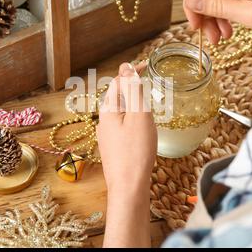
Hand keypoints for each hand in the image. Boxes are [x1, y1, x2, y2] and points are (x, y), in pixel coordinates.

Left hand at [97, 62, 156, 247]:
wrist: (128, 187)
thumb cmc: (136, 151)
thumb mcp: (138, 115)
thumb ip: (133, 90)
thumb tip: (126, 67)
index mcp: (108, 109)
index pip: (119, 81)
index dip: (132, 71)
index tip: (147, 64)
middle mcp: (103, 120)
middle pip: (117, 94)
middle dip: (131, 84)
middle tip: (147, 78)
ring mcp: (106, 135)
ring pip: (119, 109)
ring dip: (131, 99)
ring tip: (146, 98)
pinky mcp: (113, 147)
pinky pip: (121, 123)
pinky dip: (131, 115)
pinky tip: (140, 123)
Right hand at [184, 0, 251, 43]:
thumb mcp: (250, 14)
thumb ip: (217, 8)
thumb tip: (191, 3)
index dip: (191, 7)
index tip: (196, 27)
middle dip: (207, 14)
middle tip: (213, 39)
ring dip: (219, 12)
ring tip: (226, 35)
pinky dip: (230, 2)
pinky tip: (234, 20)